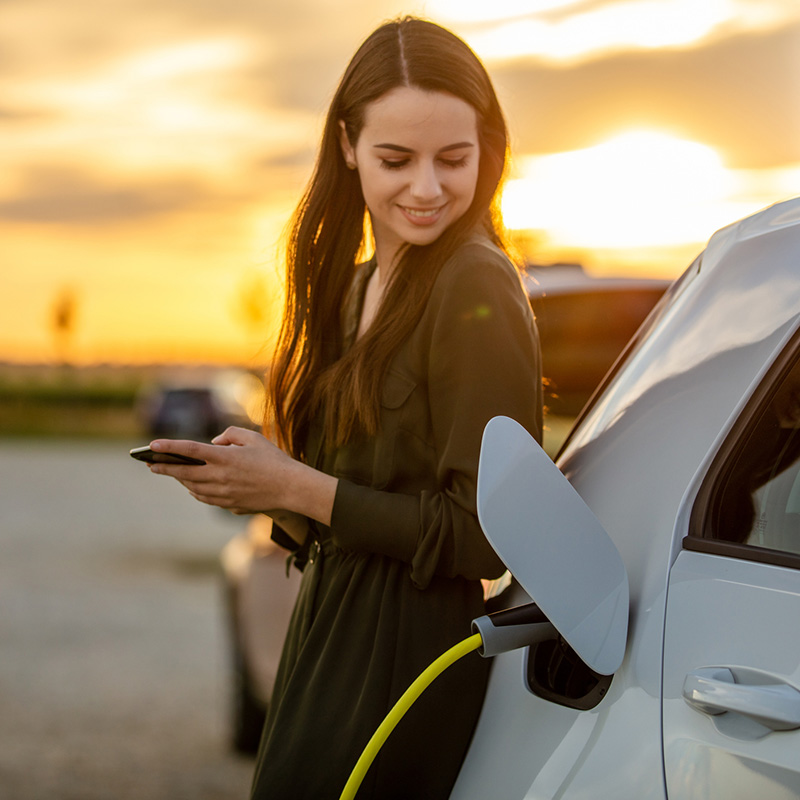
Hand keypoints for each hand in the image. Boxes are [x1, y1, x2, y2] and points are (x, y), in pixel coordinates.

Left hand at [148, 427, 293, 514]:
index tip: (152, 445)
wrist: (290, 488)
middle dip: (164, 468)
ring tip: (170, 473)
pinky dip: (194, 491)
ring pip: (193, 487)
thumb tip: (214, 442)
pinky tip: (191, 486)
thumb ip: (230, 434)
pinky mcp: (229, 505)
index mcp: (225, 458)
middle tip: (150, 464)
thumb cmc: (274, 460)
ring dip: (179, 480)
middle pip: (185, 473)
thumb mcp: (253, 438)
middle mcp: (221, 477)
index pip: (190, 451)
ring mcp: (224, 493)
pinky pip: (205, 498)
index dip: (169, 447)